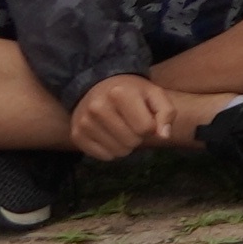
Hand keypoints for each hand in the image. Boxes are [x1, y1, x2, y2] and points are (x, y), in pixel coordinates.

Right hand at [66, 73, 182, 162]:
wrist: (98, 86)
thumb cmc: (131, 92)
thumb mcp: (154, 94)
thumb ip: (166, 113)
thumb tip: (164, 136)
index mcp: (120, 94)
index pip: (146, 128)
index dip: (151, 127)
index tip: (145, 117)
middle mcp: (98, 108)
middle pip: (132, 142)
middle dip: (138, 136)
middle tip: (133, 123)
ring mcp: (84, 122)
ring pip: (118, 152)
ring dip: (126, 145)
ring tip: (122, 129)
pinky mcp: (76, 135)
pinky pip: (104, 157)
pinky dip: (112, 150)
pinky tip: (110, 136)